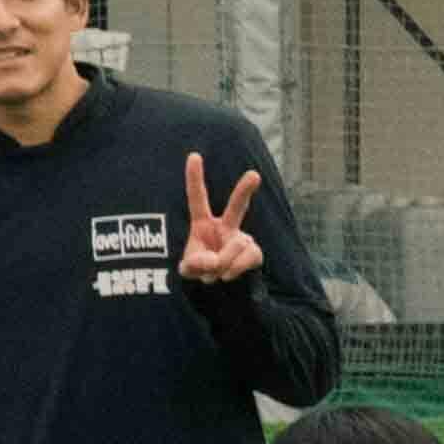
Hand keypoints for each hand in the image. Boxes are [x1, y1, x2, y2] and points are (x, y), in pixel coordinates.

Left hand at [176, 156, 267, 292]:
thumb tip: (214, 261)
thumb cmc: (200, 269)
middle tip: (254, 175)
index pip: (197, 198)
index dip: (194, 178)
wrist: (219, 288)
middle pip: (237, 206)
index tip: (193, 155)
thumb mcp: (188, 268)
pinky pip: (248, 258)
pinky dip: (234, 269)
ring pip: (237, 244)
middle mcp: (225, 226)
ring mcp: (242, 238)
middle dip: (245, 190)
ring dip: (222, 263)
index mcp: (202, 223)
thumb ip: (194, 264)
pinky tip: (226, 275)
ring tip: (213, 273)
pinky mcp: (254, 252)